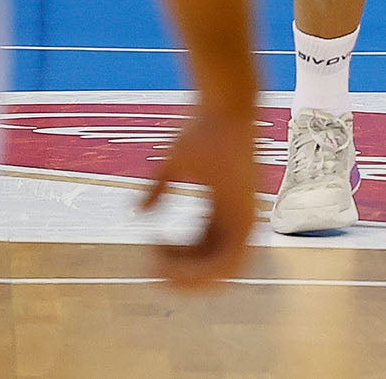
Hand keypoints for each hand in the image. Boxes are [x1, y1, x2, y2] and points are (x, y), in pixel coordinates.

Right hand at [139, 102, 258, 286]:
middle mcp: (239, 219)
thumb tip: (137, 212)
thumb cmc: (201, 126)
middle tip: (152, 270)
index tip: (150, 250)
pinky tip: (166, 257)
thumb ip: (159, 190)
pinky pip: (227, 263)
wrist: (226, 106)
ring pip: (221, 274)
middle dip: (182, 278)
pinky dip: (197, 270)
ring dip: (187, 279)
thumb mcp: (174, 163)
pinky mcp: (248, 218)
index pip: (205, 251)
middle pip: (214, 269)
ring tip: (158, 267)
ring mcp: (246, 220)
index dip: (178, 260)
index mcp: (225, 208)